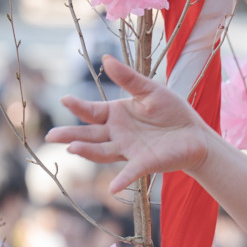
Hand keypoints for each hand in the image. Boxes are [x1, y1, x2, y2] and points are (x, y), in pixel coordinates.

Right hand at [47, 56, 212, 194]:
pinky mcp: (144, 163)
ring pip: (102, 152)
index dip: (78, 106)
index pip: (91, 112)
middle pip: (89, 135)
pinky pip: (130, 172)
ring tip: (72, 148)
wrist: (195, 134)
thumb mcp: (150, 90)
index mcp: (116, 115)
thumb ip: (128, 78)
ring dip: (88, 151)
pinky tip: (113, 187)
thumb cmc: (171, 111)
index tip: (65, 99)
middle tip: (51, 136)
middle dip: (70, 135)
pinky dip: (122, 180)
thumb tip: (106, 58)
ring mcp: (128, 150)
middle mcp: (117, 134)